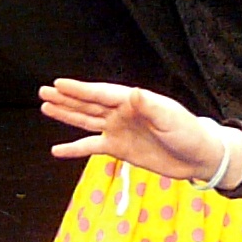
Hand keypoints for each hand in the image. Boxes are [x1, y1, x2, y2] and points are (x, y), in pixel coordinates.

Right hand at [39, 77, 239, 183]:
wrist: (197, 157)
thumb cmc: (188, 132)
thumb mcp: (171, 118)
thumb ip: (150, 106)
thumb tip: (133, 93)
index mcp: (132, 101)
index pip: (101, 94)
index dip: (80, 90)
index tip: (59, 83)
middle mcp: (121, 113)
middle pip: (88, 104)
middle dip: (66, 98)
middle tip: (43, 91)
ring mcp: (118, 130)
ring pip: (86, 121)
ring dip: (66, 115)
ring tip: (45, 107)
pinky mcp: (119, 148)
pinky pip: (92, 147)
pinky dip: (74, 149)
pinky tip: (57, 150)